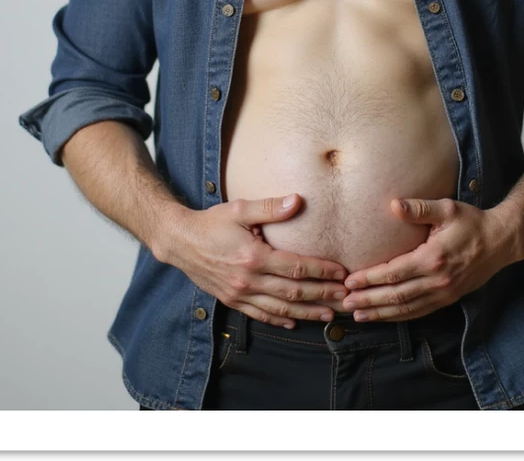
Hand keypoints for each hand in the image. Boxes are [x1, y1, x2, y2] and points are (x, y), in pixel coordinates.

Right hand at [167, 193, 348, 328]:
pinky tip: (293, 322)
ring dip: (306, 313)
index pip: (296, 266)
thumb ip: (270, 207)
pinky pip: (259, 314)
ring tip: (328, 315)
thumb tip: (298, 201)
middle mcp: (248, 280)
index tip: (340, 272)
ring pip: (280, 308)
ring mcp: (240, 294)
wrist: (180, 241)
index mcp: (254, 257)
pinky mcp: (231, 300)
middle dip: (321, 295)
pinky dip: (278, 319)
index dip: (321, 271)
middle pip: (293, 292)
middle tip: (344, 297)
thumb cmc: (211, 222)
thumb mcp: (240, 209)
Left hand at [341, 198, 523, 320]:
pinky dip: (400, 316)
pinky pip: (420, 311)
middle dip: (369, 301)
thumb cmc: (472, 222)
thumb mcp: (448, 208)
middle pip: (397, 296)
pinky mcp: (449, 299)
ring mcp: (444, 293)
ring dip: (381, 314)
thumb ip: (419, 208)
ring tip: (359, 315)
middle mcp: (438, 281)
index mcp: (434, 258)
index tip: (350, 281)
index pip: (394, 273)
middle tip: (345, 303)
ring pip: (407, 309)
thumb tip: (393, 205)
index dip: (370, 279)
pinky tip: (385, 316)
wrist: (501, 241)